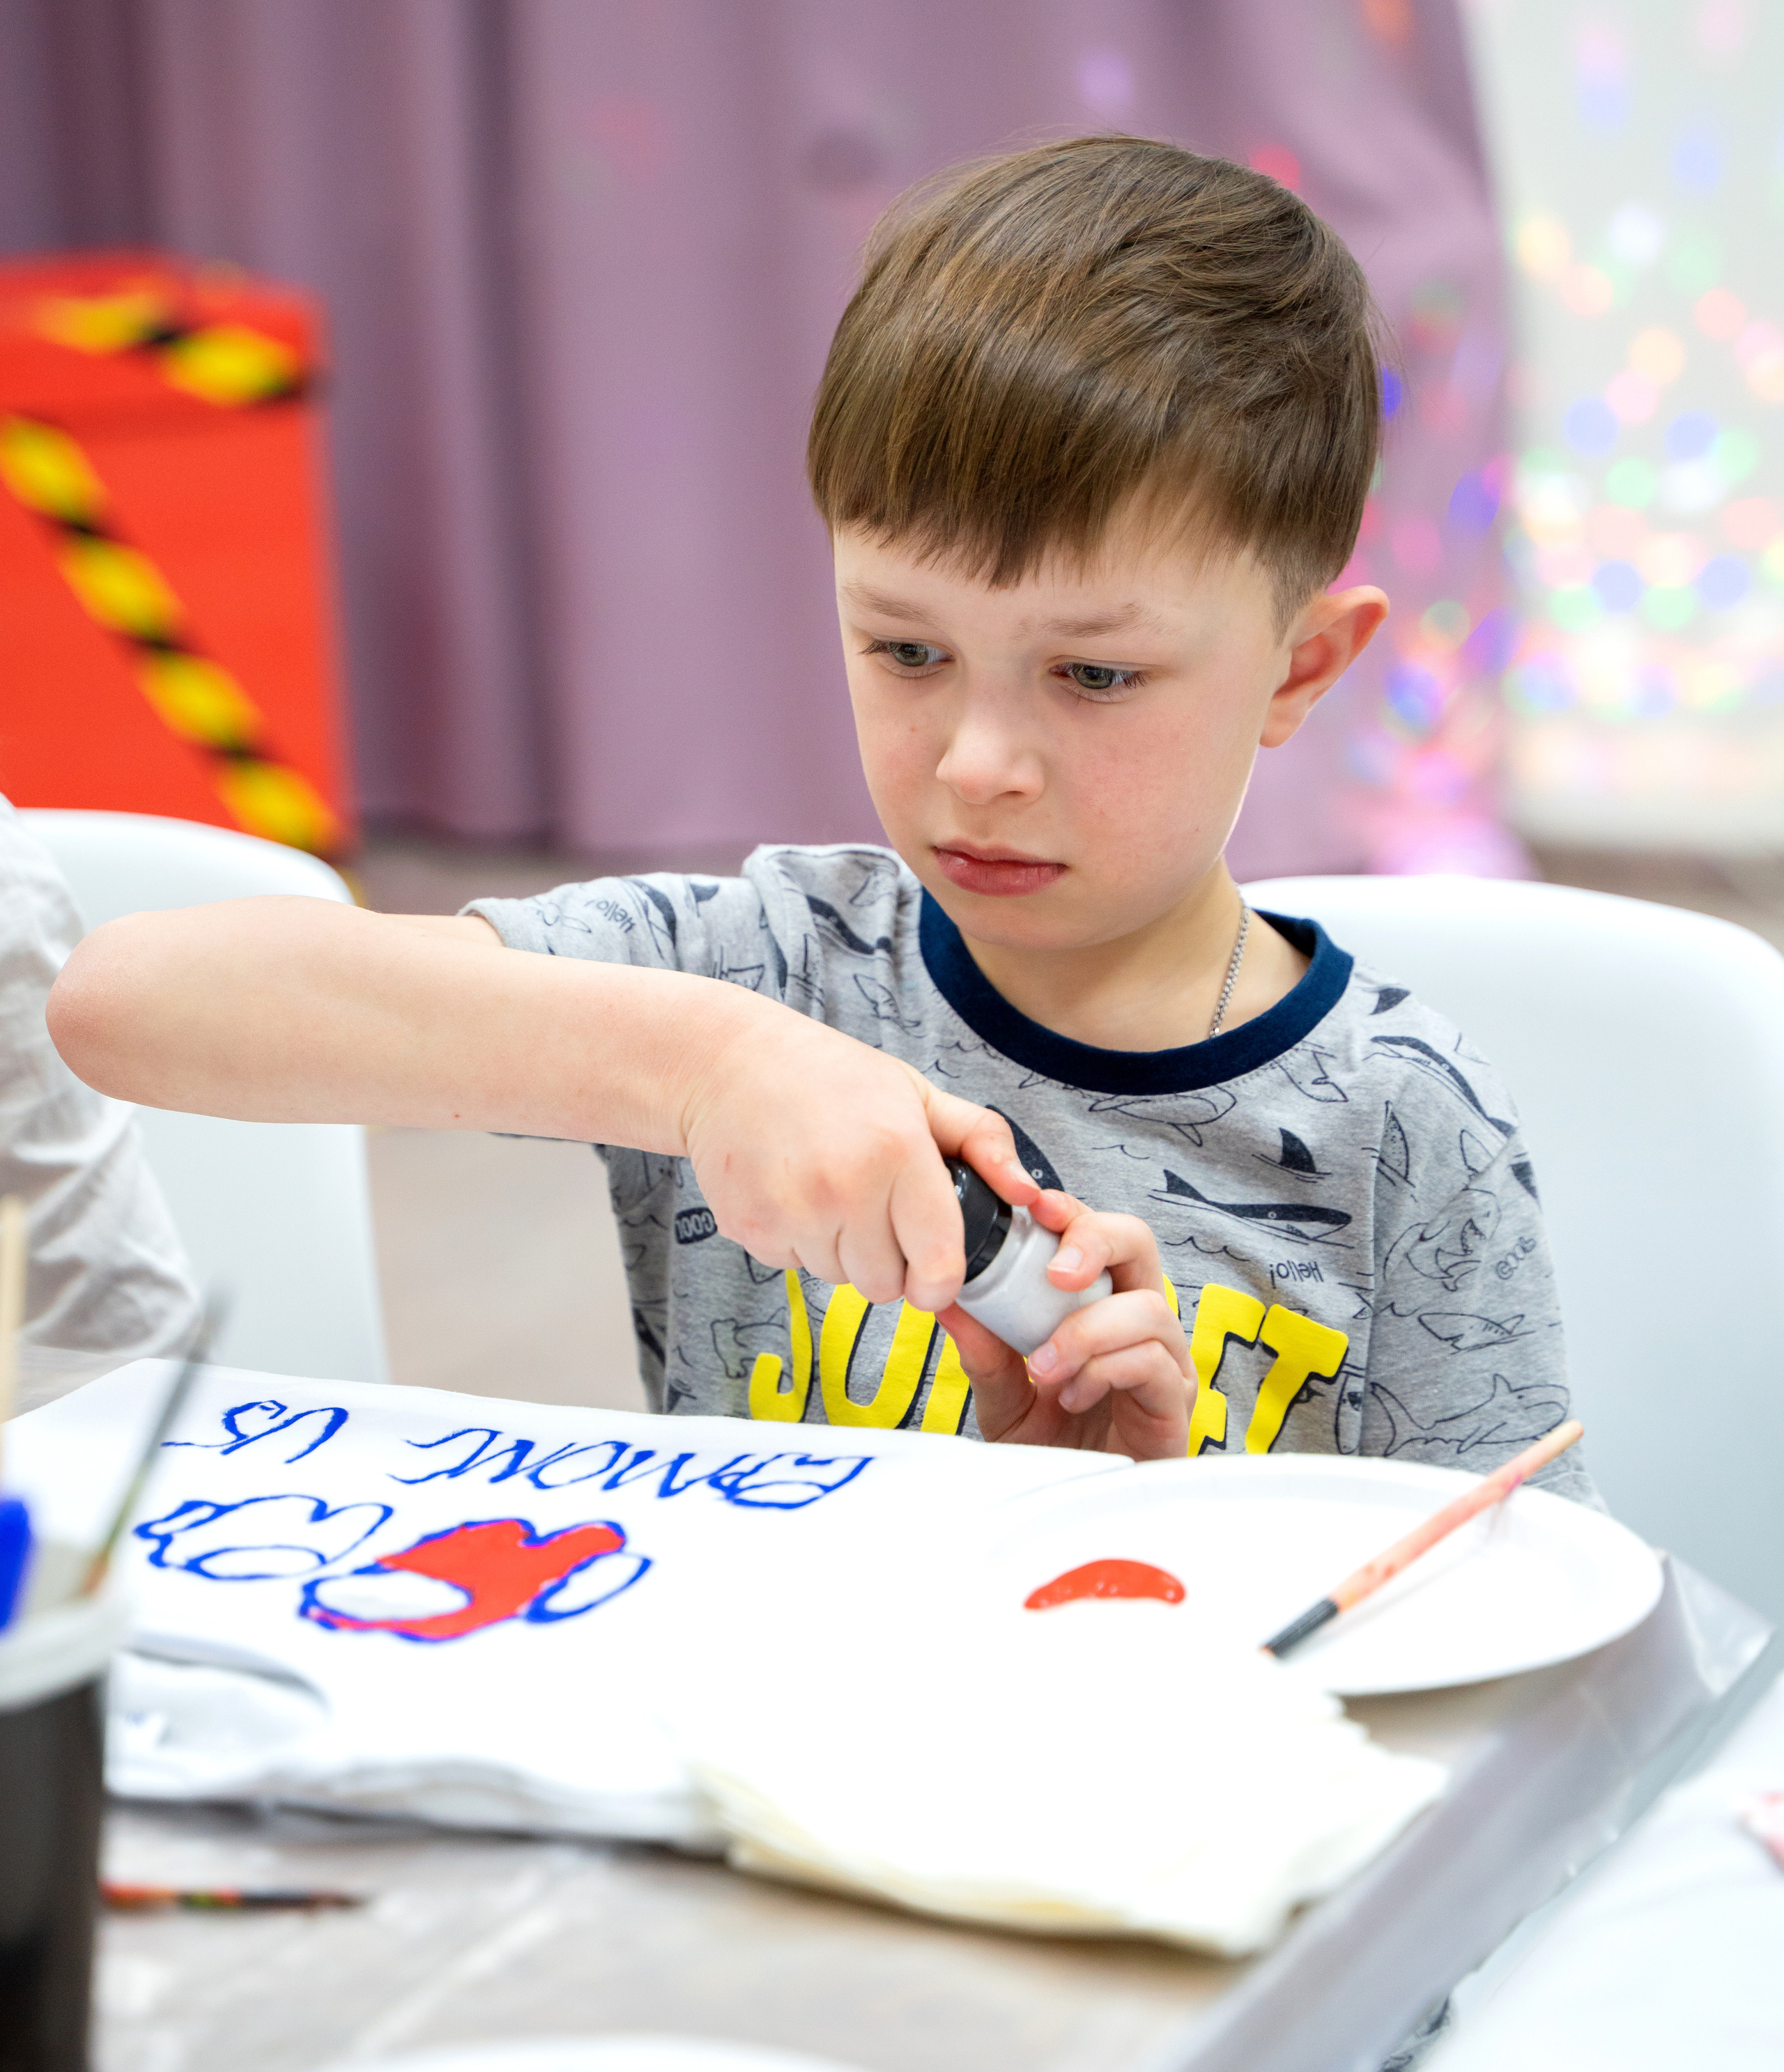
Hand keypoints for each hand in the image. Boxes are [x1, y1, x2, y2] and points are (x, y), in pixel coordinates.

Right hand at [679, 997, 1036, 1311]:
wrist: (727, 1064)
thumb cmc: (830, 1077)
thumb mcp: (917, 1094)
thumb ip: (983, 1142)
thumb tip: (1030, 1194)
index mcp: (898, 1154)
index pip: (938, 1269)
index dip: (940, 1279)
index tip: (933, 1267)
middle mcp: (845, 1189)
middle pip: (887, 1285)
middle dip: (890, 1260)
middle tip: (875, 1209)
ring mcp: (792, 1212)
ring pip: (840, 1280)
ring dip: (844, 1251)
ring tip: (831, 1193)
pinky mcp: (752, 1228)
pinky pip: (795, 1266)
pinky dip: (800, 1242)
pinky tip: (793, 1192)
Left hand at [943, 1191, 1191, 1459]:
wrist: (1080, 1514)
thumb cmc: (1053, 1450)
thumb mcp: (1005, 1397)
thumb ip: (985, 1351)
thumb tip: (947, 1299)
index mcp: (1098, 1303)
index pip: (1094, 1234)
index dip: (1071, 1211)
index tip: (1035, 1205)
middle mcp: (1138, 1321)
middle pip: (1139, 1242)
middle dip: (1095, 1239)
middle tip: (1056, 1273)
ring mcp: (1166, 1359)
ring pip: (1149, 1306)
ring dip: (1087, 1331)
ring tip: (1046, 1368)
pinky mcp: (1177, 1401)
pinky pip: (1153, 1361)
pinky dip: (1105, 1371)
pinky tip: (1074, 1397)